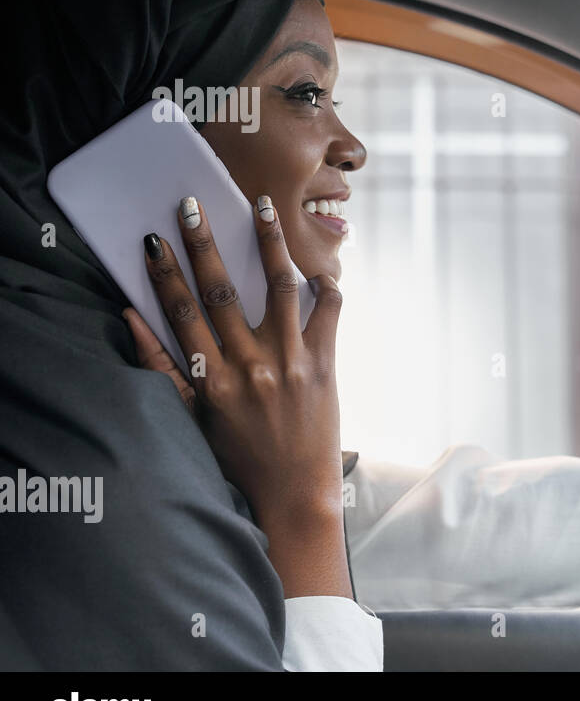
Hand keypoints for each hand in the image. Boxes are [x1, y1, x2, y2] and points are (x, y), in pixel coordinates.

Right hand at [123, 194, 350, 598]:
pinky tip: (319, 267)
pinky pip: (328, 313)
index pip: (181, 313)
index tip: (154, 239)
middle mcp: (249, 366)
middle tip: (194, 204)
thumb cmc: (239, 458)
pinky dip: (326, 286)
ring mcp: (291, 362)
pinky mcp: (325, 365)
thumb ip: (161, 369)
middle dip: (206, 243)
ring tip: (264, 207)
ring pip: (278, 288)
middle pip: (221, 291)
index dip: (164, 274)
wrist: (294, 496)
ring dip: (269, 243)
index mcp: (211, 380)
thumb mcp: (191, 419)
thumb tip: (131, 319)